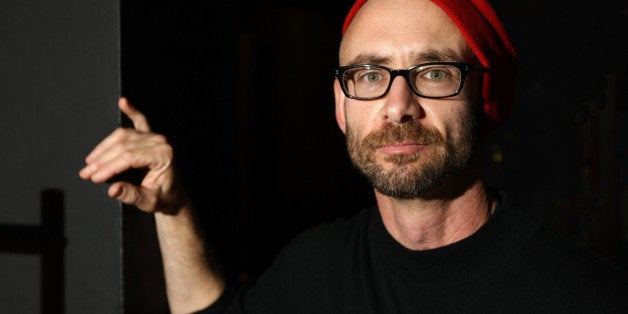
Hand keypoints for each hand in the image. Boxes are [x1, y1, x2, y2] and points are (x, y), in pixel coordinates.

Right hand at [79, 97, 184, 213]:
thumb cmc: (163, 198)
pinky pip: (140, 121)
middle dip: (102, 159)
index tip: (93, 176)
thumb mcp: (148, 202)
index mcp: (163, 156)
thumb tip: (113, 189)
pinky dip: (131, 111)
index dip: (109, 166)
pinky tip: (123, 102)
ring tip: (90, 160)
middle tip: (86, 172)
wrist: (173, 195)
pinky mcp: (150, 137)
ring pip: (123, 136)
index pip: (129, 157)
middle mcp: (160, 142)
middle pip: (124, 146)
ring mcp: (155, 138)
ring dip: (104, 146)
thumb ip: (131, 195)